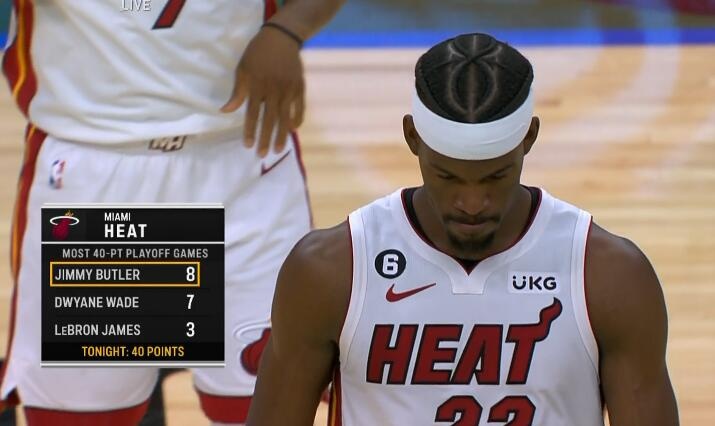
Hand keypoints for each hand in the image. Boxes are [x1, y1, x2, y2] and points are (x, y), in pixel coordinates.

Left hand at [221, 26, 304, 156]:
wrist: (282, 37)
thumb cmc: (257, 53)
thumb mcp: (243, 69)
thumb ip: (237, 92)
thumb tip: (226, 111)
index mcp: (257, 86)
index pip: (252, 114)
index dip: (250, 130)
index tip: (248, 145)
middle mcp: (274, 91)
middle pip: (269, 119)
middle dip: (266, 138)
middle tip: (263, 154)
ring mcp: (289, 90)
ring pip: (285, 117)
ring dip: (282, 135)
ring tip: (279, 149)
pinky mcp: (299, 88)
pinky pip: (300, 108)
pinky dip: (297, 119)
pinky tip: (293, 130)